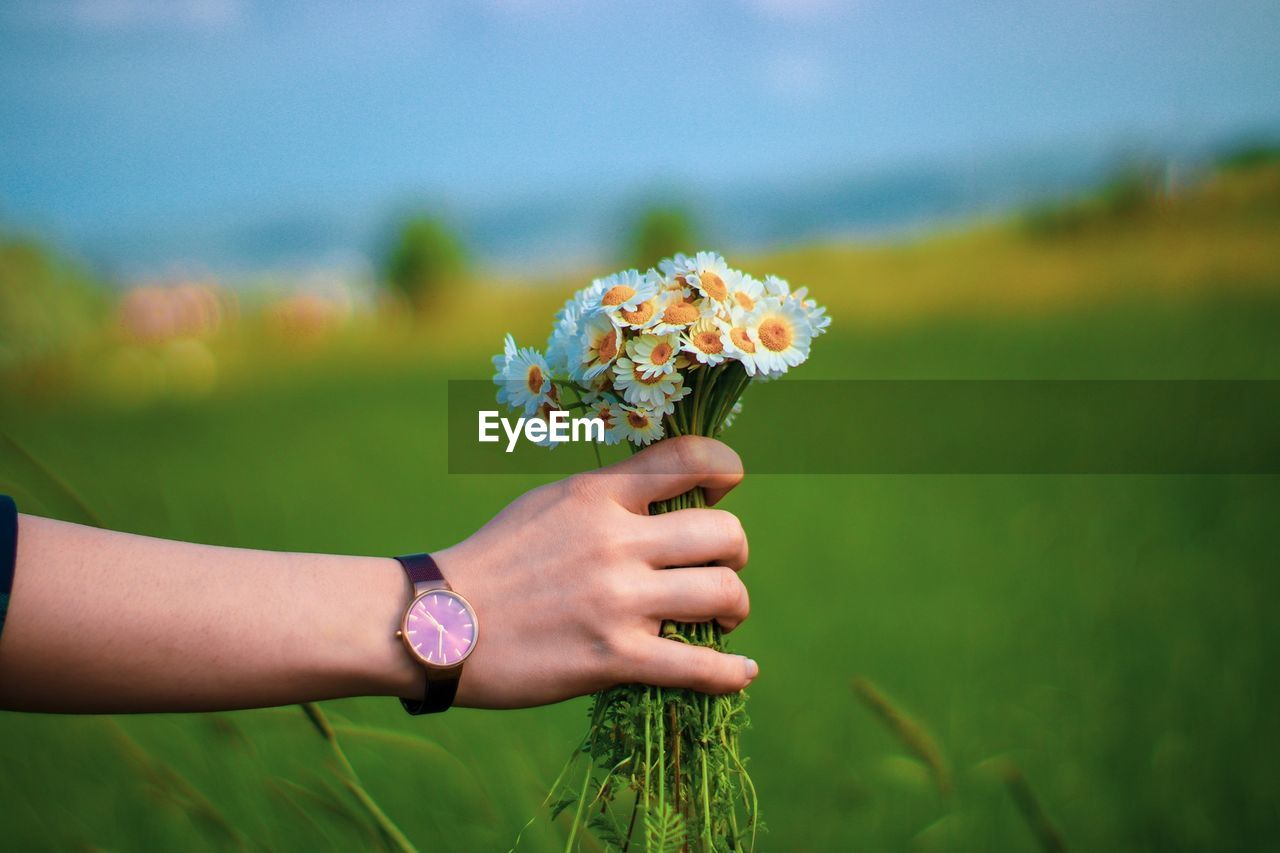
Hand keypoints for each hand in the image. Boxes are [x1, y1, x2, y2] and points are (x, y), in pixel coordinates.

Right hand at [434, 436, 754, 708]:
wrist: (438, 623)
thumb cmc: (495, 561)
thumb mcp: (549, 504)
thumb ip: (607, 495)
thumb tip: (665, 492)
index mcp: (597, 494)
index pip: (689, 459)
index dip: (725, 470)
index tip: (726, 488)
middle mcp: (615, 540)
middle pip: (725, 534)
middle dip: (734, 553)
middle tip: (720, 568)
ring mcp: (617, 600)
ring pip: (724, 593)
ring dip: (734, 608)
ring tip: (721, 618)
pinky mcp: (614, 657)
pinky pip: (699, 666)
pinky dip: (729, 675)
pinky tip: (739, 677)